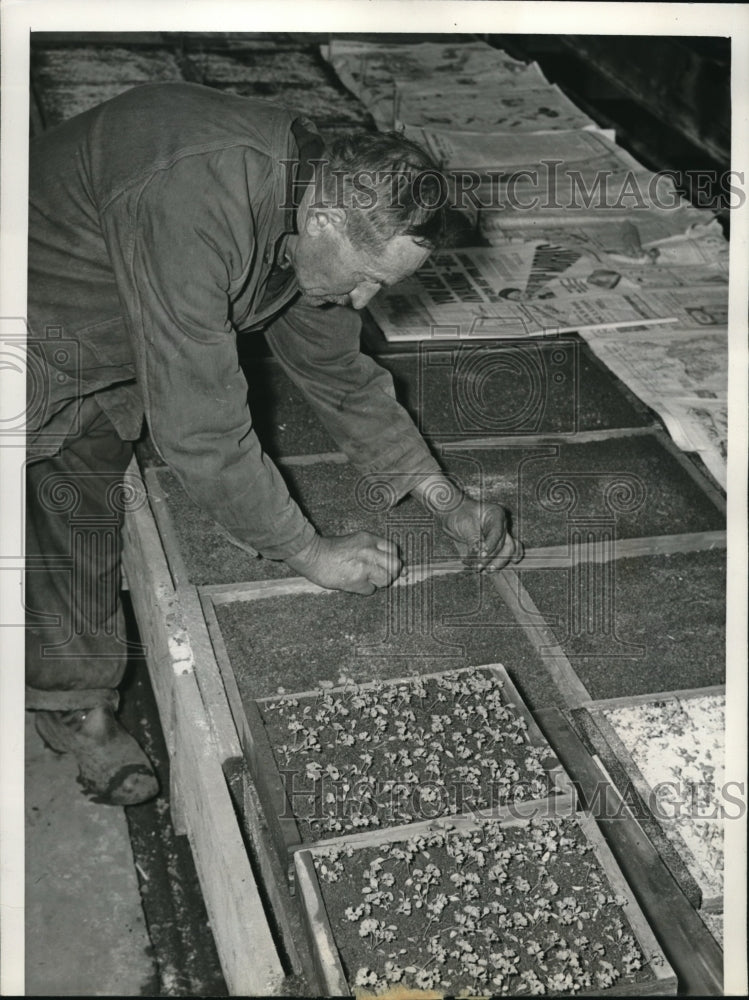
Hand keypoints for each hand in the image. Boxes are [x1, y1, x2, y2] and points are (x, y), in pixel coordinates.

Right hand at [284, 531, 401, 594]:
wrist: (311, 555)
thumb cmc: (328, 549)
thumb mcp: (354, 541)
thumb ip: (370, 549)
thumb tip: (386, 561)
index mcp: (368, 539)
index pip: (393, 549)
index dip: (391, 559)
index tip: (387, 565)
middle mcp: (370, 551)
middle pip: (395, 565)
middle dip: (390, 572)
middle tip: (380, 575)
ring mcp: (365, 566)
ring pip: (386, 579)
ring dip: (378, 582)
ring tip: (365, 579)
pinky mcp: (358, 580)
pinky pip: (370, 590)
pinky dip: (364, 589)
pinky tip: (353, 583)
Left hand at [441, 496, 523, 571]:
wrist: (452, 514)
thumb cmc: (458, 514)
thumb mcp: (465, 525)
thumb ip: (474, 539)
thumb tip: (480, 555)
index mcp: (496, 515)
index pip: (498, 532)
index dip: (491, 545)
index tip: (483, 554)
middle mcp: (501, 526)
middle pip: (505, 545)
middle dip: (493, 557)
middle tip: (481, 566)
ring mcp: (499, 536)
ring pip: (506, 552)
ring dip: (496, 564)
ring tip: (483, 570)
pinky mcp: (493, 546)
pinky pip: (500, 556)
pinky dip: (492, 564)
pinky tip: (486, 571)